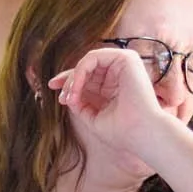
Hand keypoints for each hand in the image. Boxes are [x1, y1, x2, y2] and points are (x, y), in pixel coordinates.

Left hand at [48, 45, 174, 158]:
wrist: (140, 134)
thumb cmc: (122, 131)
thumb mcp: (94, 117)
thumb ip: (81, 104)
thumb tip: (66, 95)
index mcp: (116, 85)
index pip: (90, 77)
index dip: (70, 81)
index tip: (52, 87)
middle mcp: (121, 73)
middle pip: (87, 68)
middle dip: (68, 79)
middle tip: (57, 93)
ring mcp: (125, 64)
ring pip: (88, 62)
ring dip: (74, 79)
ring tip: (69, 96)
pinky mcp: (126, 59)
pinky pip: (93, 58)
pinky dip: (80, 71)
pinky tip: (76, 87)